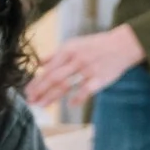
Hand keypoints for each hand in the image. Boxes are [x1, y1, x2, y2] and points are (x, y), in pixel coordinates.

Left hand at [25, 25, 145, 106]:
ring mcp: (88, 69)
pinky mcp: (100, 78)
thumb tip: (39, 63)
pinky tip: (69, 105)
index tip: (27, 91)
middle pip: (53, 77)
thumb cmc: (96, 45)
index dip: (36, 80)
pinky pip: (86, 90)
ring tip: (42, 104)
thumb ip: (56, 54)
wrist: (122, 45)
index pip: (48, 68)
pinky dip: (77, 98)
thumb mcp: (74, 44)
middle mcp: (75, 59)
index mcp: (67, 50)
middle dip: (40, 90)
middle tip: (30, 101)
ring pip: (66, 84)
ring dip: (52, 96)